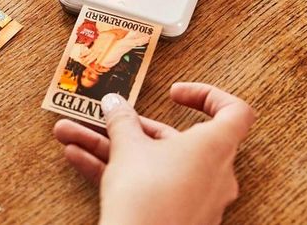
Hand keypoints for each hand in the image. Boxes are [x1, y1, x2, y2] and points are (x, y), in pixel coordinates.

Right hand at [53, 83, 254, 224]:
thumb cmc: (148, 196)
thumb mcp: (127, 146)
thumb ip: (121, 120)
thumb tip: (114, 104)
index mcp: (214, 146)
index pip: (234, 112)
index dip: (207, 96)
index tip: (174, 94)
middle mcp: (213, 173)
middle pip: (173, 139)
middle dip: (128, 127)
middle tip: (103, 117)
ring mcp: (197, 198)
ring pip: (152, 163)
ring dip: (111, 147)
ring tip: (72, 136)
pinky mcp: (178, 217)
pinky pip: (147, 186)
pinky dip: (118, 172)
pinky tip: (80, 160)